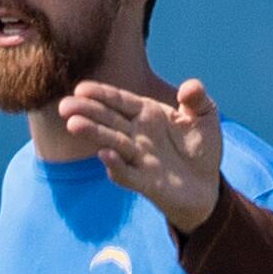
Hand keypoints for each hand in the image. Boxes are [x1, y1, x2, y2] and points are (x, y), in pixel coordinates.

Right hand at [56, 79, 225, 233]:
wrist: (207, 186)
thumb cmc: (201, 148)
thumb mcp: (205, 116)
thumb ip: (198, 99)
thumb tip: (189, 87)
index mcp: (148, 114)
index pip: (120, 101)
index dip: (101, 94)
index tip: (81, 88)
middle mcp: (138, 134)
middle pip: (109, 120)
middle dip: (87, 112)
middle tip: (64, 106)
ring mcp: (139, 158)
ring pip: (113, 143)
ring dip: (94, 134)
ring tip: (74, 125)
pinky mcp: (145, 182)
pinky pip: (127, 174)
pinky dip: (116, 166)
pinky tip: (105, 155)